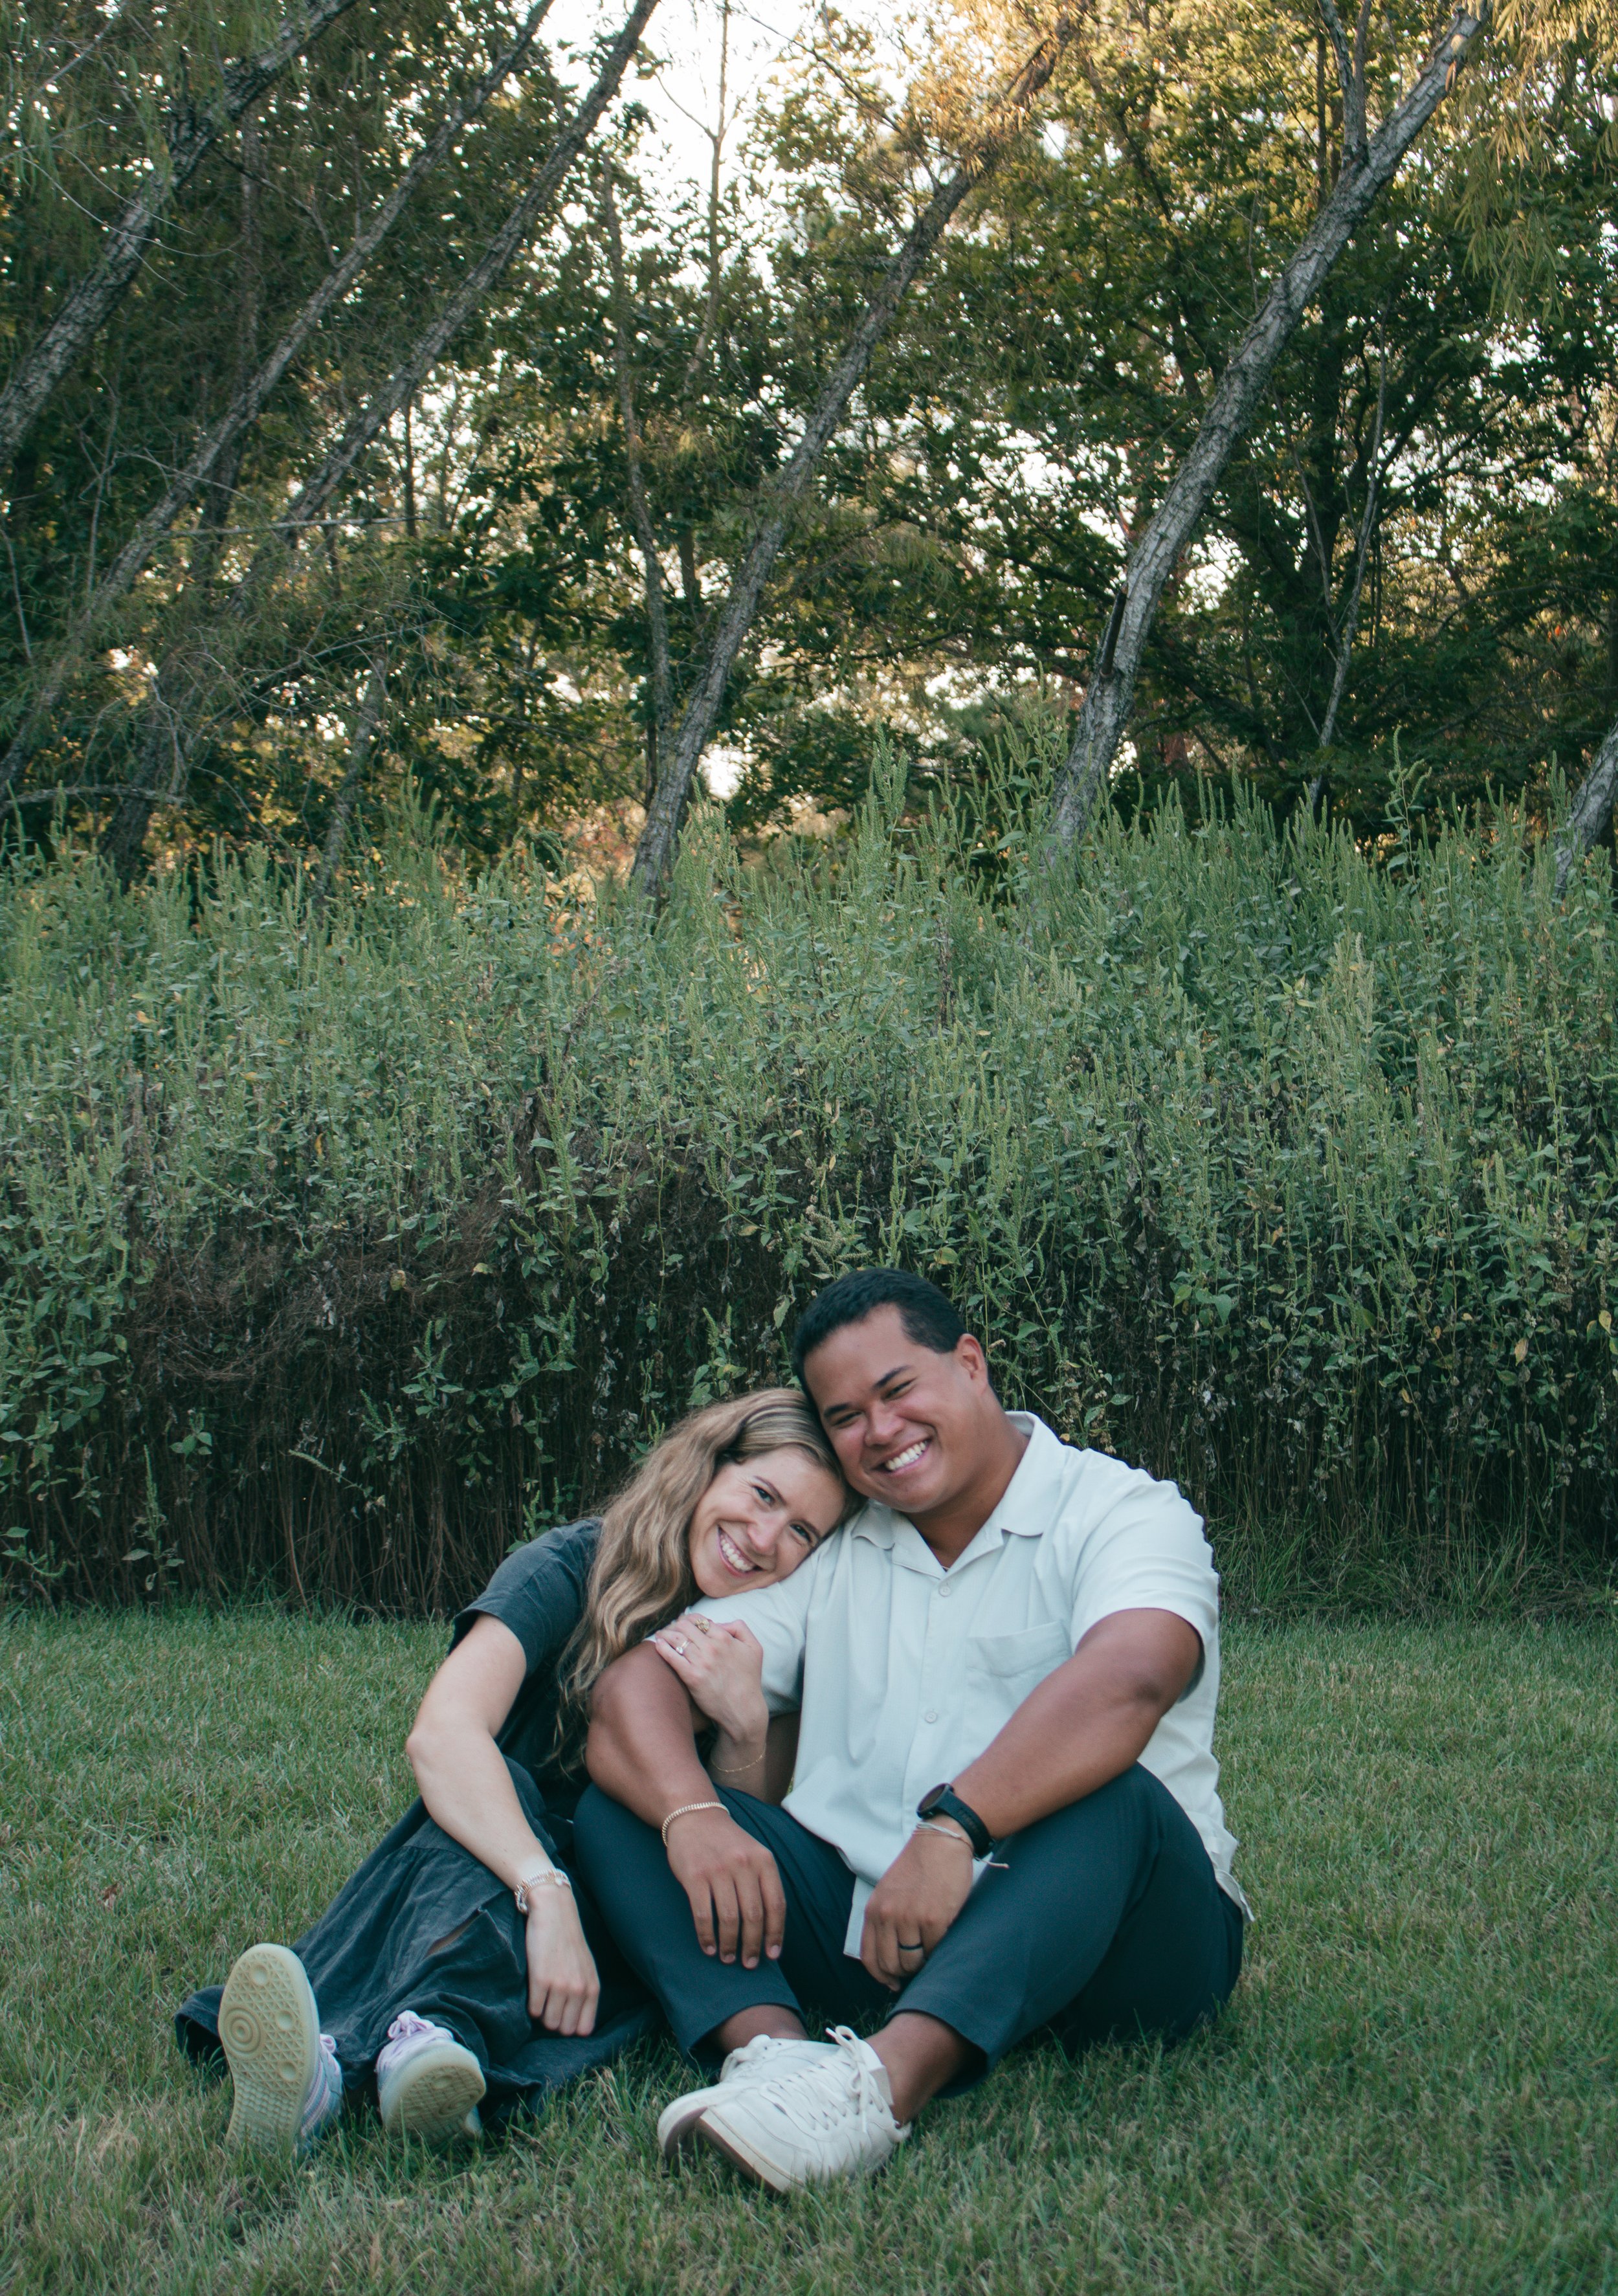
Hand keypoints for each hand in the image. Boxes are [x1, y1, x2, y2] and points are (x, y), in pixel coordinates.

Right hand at [523, 1885, 600, 2035]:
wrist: (553, 1912)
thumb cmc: (568, 1941)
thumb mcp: (586, 1968)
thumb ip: (585, 1994)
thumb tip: (575, 2026)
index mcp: (592, 1988)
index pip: (584, 2029)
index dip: (571, 2026)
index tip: (563, 2016)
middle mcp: (579, 1989)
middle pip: (564, 2029)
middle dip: (555, 2020)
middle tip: (550, 2003)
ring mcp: (560, 1986)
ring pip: (548, 2022)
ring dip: (542, 2013)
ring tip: (542, 1995)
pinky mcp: (540, 1979)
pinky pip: (533, 2010)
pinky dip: (531, 2005)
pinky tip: (534, 1989)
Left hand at [650, 1614, 768, 1751]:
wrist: (743, 1709)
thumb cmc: (749, 1679)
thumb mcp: (754, 1648)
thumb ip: (740, 1628)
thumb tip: (719, 1623)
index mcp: (725, 1638)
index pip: (699, 1619)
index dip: (688, 1618)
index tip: (682, 1622)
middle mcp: (711, 1647)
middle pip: (684, 1626)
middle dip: (674, 1624)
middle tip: (669, 1628)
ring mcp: (700, 1662)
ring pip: (676, 1639)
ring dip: (665, 1634)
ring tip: (660, 1635)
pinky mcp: (691, 1677)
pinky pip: (672, 1657)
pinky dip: (662, 1648)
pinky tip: (657, 1644)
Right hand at [664, 1806, 785, 1968]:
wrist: (695, 1816)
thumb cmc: (728, 1843)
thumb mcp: (754, 1854)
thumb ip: (763, 1884)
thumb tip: (770, 1929)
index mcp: (764, 1861)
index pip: (776, 1905)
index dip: (776, 1934)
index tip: (772, 1955)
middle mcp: (744, 1864)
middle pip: (754, 1916)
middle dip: (753, 1945)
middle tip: (749, 1963)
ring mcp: (718, 1870)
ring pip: (729, 1918)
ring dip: (730, 1945)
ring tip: (728, 1958)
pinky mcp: (695, 1876)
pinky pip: (703, 1914)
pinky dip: (707, 1936)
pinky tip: (709, 1947)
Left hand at [860, 1823, 974, 1990]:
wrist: (940, 1842)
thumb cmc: (917, 1869)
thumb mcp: (888, 1892)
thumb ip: (884, 1922)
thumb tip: (889, 1965)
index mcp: (874, 1909)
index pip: (870, 1958)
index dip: (882, 1976)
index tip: (893, 1982)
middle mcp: (888, 1915)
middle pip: (890, 1965)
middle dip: (904, 1972)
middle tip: (917, 1965)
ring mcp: (910, 1918)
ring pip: (913, 1962)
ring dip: (923, 1962)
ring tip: (931, 1948)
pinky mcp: (934, 1919)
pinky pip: (935, 1950)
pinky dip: (939, 1949)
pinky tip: (943, 1935)